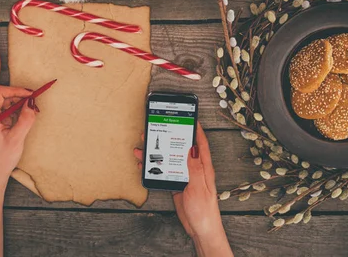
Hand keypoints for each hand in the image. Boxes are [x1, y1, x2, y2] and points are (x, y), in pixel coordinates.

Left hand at [0, 86, 37, 186]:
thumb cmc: (1, 159)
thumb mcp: (17, 138)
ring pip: (6, 103)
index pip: (0, 93)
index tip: (30, 94)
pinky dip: (17, 111)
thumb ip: (25, 119)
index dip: (16, 90)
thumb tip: (32, 103)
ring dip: (20, 104)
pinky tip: (25, 117)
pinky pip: (6, 111)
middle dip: (20, 97)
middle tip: (34, 103)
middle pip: (3, 96)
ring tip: (32, 112)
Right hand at [133, 123, 232, 256]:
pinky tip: (145, 164)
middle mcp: (195, 170)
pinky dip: (155, 167)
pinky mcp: (177, 185)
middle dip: (170, 137)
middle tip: (157, 128)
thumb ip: (194, 168)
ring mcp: (185, 177)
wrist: (201, 230)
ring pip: (170, 160)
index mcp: (204, 168)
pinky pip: (165, 172)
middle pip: (181, 149)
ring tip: (143, 146)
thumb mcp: (199, 187)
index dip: (197, 131)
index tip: (191, 118)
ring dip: (157, 153)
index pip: (201, 145)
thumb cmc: (205, 211)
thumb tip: (191, 148)